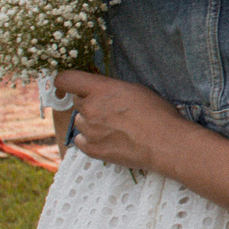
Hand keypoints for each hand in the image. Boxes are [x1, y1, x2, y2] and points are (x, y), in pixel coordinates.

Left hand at [51, 71, 182, 170]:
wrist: (165, 143)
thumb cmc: (157, 113)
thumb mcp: (135, 89)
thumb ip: (110, 89)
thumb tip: (99, 91)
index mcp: (101, 89)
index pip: (66, 79)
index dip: (64, 81)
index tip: (67, 86)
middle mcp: (90, 108)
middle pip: (77, 102)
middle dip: (89, 102)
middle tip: (109, 109)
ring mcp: (89, 131)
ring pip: (79, 121)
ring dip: (90, 122)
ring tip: (113, 126)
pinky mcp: (92, 149)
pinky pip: (80, 140)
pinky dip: (90, 139)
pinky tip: (108, 138)